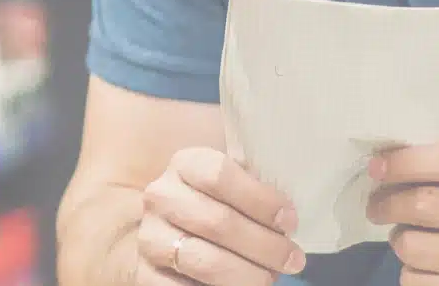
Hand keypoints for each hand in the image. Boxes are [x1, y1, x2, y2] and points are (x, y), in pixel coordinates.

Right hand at [136, 147, 306, 285]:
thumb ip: (252, 184)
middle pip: (217, 222)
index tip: (289, 220)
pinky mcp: (145, 274)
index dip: (259, 199)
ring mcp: (150, 236)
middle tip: (293, 258)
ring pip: (204, 261)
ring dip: (248, 276)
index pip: (219, 175)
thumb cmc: (215, 202)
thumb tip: (287, 212)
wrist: (169, 230)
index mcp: (184, 164)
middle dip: (264, 245)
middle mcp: (161, 196)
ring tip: (271, 277)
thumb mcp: (230, 183)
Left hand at [366, 141, 438, 284]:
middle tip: (376, 206)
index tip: (375, 168)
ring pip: (413, 247)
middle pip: (425, 204)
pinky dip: (410, 273)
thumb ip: (437, 164)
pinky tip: (423, 264)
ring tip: (406, 236)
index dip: (407, 162)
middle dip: (386, 203)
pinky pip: (416, 282)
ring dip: (399, 240)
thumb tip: (382, 163)